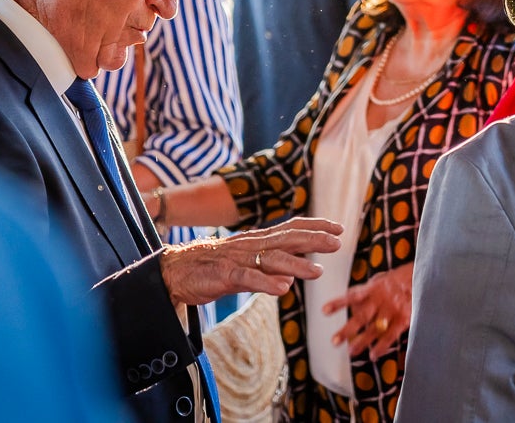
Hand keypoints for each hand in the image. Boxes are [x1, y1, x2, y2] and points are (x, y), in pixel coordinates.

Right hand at [159, 218, 342, 307]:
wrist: (175, 271)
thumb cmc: (212, 267)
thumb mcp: (246, 266)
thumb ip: (268, 269)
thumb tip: (291, 278)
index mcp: (257, 241)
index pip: (291, 228)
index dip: (315, 226)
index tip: (338, 228)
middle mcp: (251, 245)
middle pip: (287, 239)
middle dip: (314, 239)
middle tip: (338, 242)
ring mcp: (238, 259)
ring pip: (271, 259)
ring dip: (296, 264)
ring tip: (318, 271)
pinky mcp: (224, 275)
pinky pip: (247, 278)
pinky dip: (265, 282)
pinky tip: (283, 288)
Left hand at [324, 266, 411, 356]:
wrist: (421, 278)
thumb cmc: (397, 281)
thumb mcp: (379, 280)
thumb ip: (365, 292)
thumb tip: (350, 302)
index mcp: (372, 288)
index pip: (352, 296)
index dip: (338, 303)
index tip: (324, 310)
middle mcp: (380, 299)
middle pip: (361, 317)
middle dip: (347, 330)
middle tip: (335, 342)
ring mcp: (392, 310)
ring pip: (374, 329)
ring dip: (362, 341)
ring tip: (351, 352)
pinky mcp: (403, 319)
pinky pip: (390, 335)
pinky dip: (381, 346)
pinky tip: (373, 355)